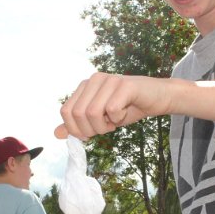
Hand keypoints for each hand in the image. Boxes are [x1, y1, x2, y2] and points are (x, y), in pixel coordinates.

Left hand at [56, 72, 170, 139]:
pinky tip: (125, 112)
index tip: (91, 133)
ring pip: (92, 113)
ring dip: (104, 126)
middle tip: (106, 128)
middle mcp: (94, 79)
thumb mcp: (100, 119)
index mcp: (85, 86)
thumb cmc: (128, 107)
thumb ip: (79, 124)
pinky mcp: (124, 85)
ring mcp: (109, 80)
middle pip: (77, 114)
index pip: (65, 111)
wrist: (158, 98)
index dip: (75, 129)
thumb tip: (56, 134)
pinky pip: (111, 110)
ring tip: (115, 121)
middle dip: (91, 129)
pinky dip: (118, 119)